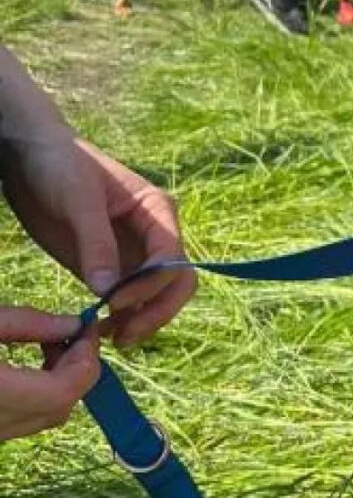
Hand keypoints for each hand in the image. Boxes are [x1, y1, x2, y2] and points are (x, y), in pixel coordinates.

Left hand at [0, 136, 194, 344]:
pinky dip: (120, 319)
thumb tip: (108, 293)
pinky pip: (127, 300)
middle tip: (124, 337)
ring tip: (109, 339)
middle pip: (177, 283)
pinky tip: (99, 328)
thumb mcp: (78, 201)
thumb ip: (96, 244)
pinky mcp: (110, 267)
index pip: (171, 258)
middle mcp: (153, 236)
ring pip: (156, 297)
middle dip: (156, 312)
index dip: (151, 285)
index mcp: (157, 211)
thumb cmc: (60, 166)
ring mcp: (133, 254)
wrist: (30, 158)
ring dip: (141, 320)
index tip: (116, 303)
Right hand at [0, 310, 99, 435]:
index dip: (85, 359)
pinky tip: (30, 367)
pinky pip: (27, 421)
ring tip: (49, 346)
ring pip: (46, 418)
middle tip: (72, 334)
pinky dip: (42, 395)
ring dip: (61, 383)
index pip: (62, 392)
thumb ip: (27, 324)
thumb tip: (74, 325)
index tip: (88, 327)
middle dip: (77, 370)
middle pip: (59, 408)